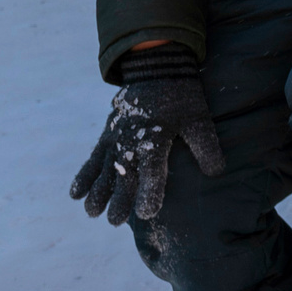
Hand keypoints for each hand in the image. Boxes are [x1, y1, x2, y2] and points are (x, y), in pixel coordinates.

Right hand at [70, 44, 225, 225]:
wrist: (156, 68)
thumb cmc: (182, 97)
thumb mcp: (199, 119)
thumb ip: (206, 147)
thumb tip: (216, 173)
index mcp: (156, 139)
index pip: (153, 172)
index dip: (150, 193)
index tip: (146, 214)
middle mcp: (132, 141)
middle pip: (125, 176)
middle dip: (119, 200)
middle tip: (114, 222)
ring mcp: (116, 138)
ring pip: (105, 169)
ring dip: (98, 192)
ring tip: (91, 213)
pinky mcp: (108, 134)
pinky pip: (93, 158)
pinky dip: (84, 175)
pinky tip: (75, 194)